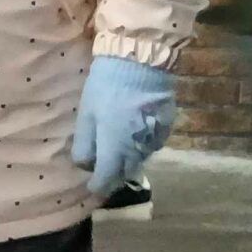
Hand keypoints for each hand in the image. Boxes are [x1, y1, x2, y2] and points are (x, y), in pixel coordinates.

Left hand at [71, 55, 176, 196]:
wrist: (140, 63)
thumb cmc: (105, 88)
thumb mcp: (86, 115)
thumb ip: (84, 144)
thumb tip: (84, 166)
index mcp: (114, 147)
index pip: (106, 178)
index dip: (98, 186)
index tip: (91, 188)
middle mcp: (137, 150)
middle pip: (125, 173)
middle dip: (113, 176)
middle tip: (102, 174)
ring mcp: (155, 140)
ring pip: (139, 161)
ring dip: (127, 163)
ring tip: (115, 156)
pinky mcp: (167, 129)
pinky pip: (151, 147)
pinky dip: (140, 148)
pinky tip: (132, 137)